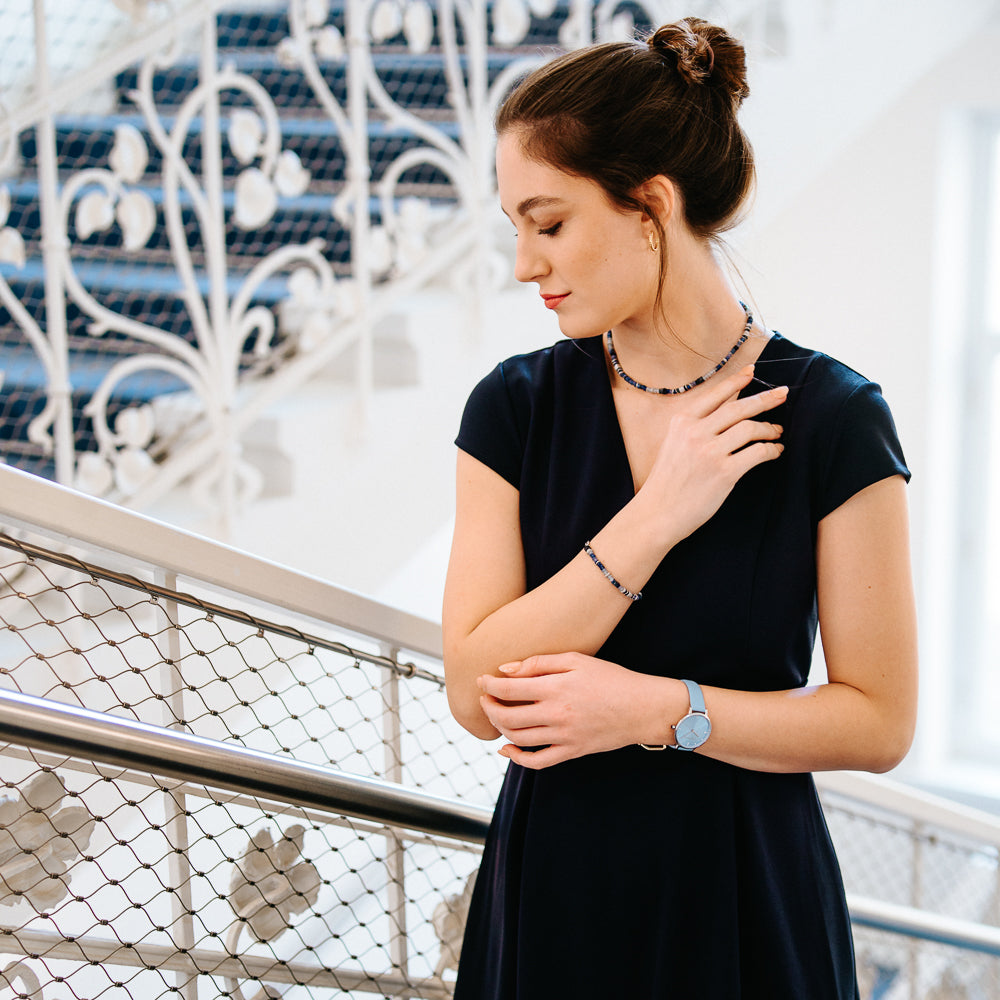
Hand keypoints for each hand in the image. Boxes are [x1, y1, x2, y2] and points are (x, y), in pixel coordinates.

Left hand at [477, 653, 669, 768]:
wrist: (642, 708)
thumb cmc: (611, 679)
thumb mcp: (576, 660)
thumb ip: (539, 663)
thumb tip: (506, 669)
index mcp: (556, 689)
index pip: (509, 689)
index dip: (489, 685)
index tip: (481, 679)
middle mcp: (556, 715)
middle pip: (507, 717)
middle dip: (489, 707)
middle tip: (485, 697)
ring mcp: (563, 737)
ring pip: (518, 739)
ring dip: (499, 728)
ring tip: (497, 714)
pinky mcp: (572, 752)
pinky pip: (538, 762)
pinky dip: (517, 758)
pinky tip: (507, 749)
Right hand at [641, 365, 786, 545]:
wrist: (657, 513)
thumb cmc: (666, 482)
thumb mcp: (673, 445)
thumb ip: (694, 428)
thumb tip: (727, 415)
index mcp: (682, 422)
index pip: (715, 395)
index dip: (736, 380)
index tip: (752, 371)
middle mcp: (695, 432)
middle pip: (739, 408)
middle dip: (765, 399)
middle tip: (783, 393)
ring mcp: (710, 452)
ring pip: (750, 428)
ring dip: (770, 428)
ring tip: (777, 431)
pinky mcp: (724, 472)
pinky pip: (757, 453)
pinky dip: (771, 450)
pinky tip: (775, 451)